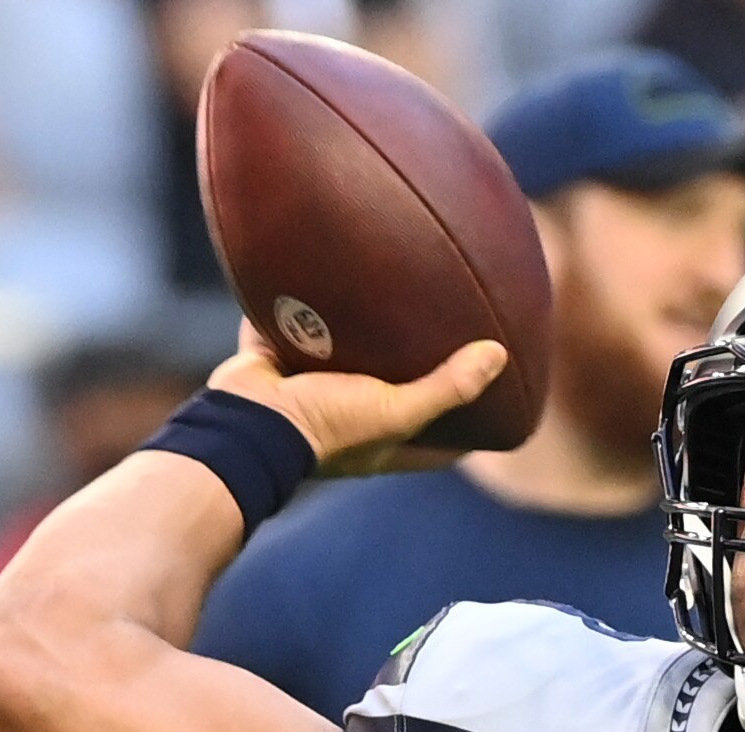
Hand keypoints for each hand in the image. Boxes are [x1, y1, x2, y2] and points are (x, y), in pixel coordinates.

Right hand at [207, 320, 505, 476]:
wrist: (245, 420)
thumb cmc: (325, 427)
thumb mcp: (395, 411)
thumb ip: (446, 387)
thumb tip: (498, 355)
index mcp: (381, 442)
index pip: (439, 445)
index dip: (470, 431)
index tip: (499, 409)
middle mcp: (350, 419)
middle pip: (395, 395)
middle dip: (418, 372)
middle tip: (449, 339)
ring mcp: (312, 390)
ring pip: (348, 358)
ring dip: (366, 336)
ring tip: (396, 298)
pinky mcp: (279, 360)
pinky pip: (299, 327)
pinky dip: (311, 305)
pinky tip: (332, 272)